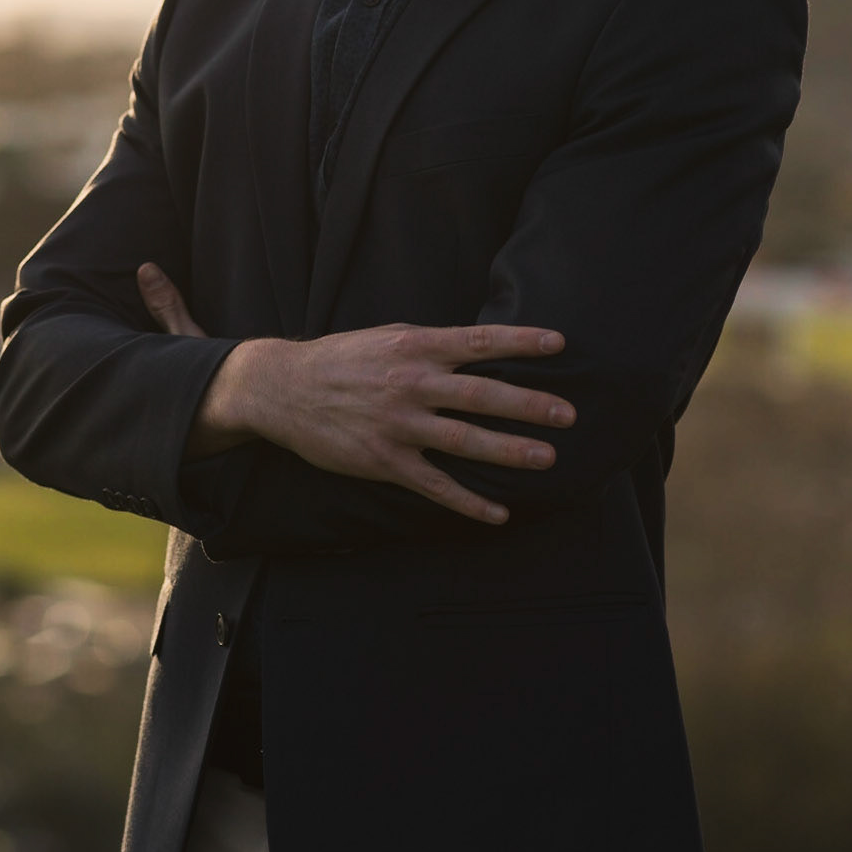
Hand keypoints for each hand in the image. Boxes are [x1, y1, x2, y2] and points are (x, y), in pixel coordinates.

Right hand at [136, 262, 571, 526]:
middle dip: (529, 405)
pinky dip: (468, 502)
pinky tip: (498, 513)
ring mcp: (398, 425)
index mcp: (414, 347)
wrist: (282, 388)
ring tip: (547, 459)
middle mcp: (411, 384)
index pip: (479, 341)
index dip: (521, 341)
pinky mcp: (383, 461)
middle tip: (569, 414)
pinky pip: (434, 485)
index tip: (560, 343)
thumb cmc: (342, 359)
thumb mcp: (387, 338)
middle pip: (482, 394)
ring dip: (509, 451)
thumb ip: (431, 345)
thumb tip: (479, 346)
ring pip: (464, 440)